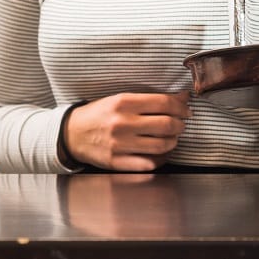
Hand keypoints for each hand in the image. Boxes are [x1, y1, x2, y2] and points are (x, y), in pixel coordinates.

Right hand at [62, 91, 189, 171]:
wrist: (71, 134)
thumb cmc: (99, 114)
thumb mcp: (120, 99)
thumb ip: (150, 100)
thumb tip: (182, 96)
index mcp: (123, 102)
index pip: (163, 103)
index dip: (181, 106)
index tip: (186, 110)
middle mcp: (122, 123)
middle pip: (166, 124)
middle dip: (181, 124)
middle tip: (181, 124)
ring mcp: (120, 144)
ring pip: (162, 145)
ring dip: (173, 141)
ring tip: (172, 138)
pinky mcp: (117, 162)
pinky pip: (149, 163)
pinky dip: (161, 158)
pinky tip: (161, 152)